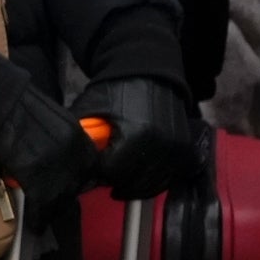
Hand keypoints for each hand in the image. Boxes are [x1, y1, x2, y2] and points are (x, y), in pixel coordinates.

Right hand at [0, 86, 94, 221]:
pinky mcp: (38, 181)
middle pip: (78, 185)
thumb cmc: (17, 107)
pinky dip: (38, 218)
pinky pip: (42, 207)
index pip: (90, 167)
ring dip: (53, 209)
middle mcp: (75, 155)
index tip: (72, 185)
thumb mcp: (53, 119)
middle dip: (67, 196)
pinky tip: (35, 225)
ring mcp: (59, 169)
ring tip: (44, 216)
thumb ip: (63, 139)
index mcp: (80, 137)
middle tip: (56, 203)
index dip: (80, 179)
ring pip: (62, 199)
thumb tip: (58, 156)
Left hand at [74, 72, 203, 197]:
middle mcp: (162, 145)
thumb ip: (80, 138)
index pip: (112, 172)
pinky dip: (153, 180)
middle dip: (115, 178)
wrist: (149, 75)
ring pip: (151, 185)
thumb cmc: (116, 91)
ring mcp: (178, 149)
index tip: (94, 165)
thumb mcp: (89, 109)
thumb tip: (73, 166)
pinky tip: (140, 172)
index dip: (98, 172)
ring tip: (121, 171)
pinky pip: (169, 178)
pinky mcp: (186, 152)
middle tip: (105, 169)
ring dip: (134, 182)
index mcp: (137, 134)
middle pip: (132, 182)